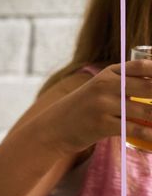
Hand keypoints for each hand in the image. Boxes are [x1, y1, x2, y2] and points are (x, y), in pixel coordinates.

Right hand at [35, 59, 151, 154]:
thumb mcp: (101, 89)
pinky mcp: (102, 124)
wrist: (53, 129)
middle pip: (150, 87)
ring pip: (147, 110)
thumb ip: (127, 84)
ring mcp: (103, 104)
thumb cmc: (84, 110)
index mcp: (109, 73)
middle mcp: (106, 85)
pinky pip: (136, 129)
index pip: (144, 66)